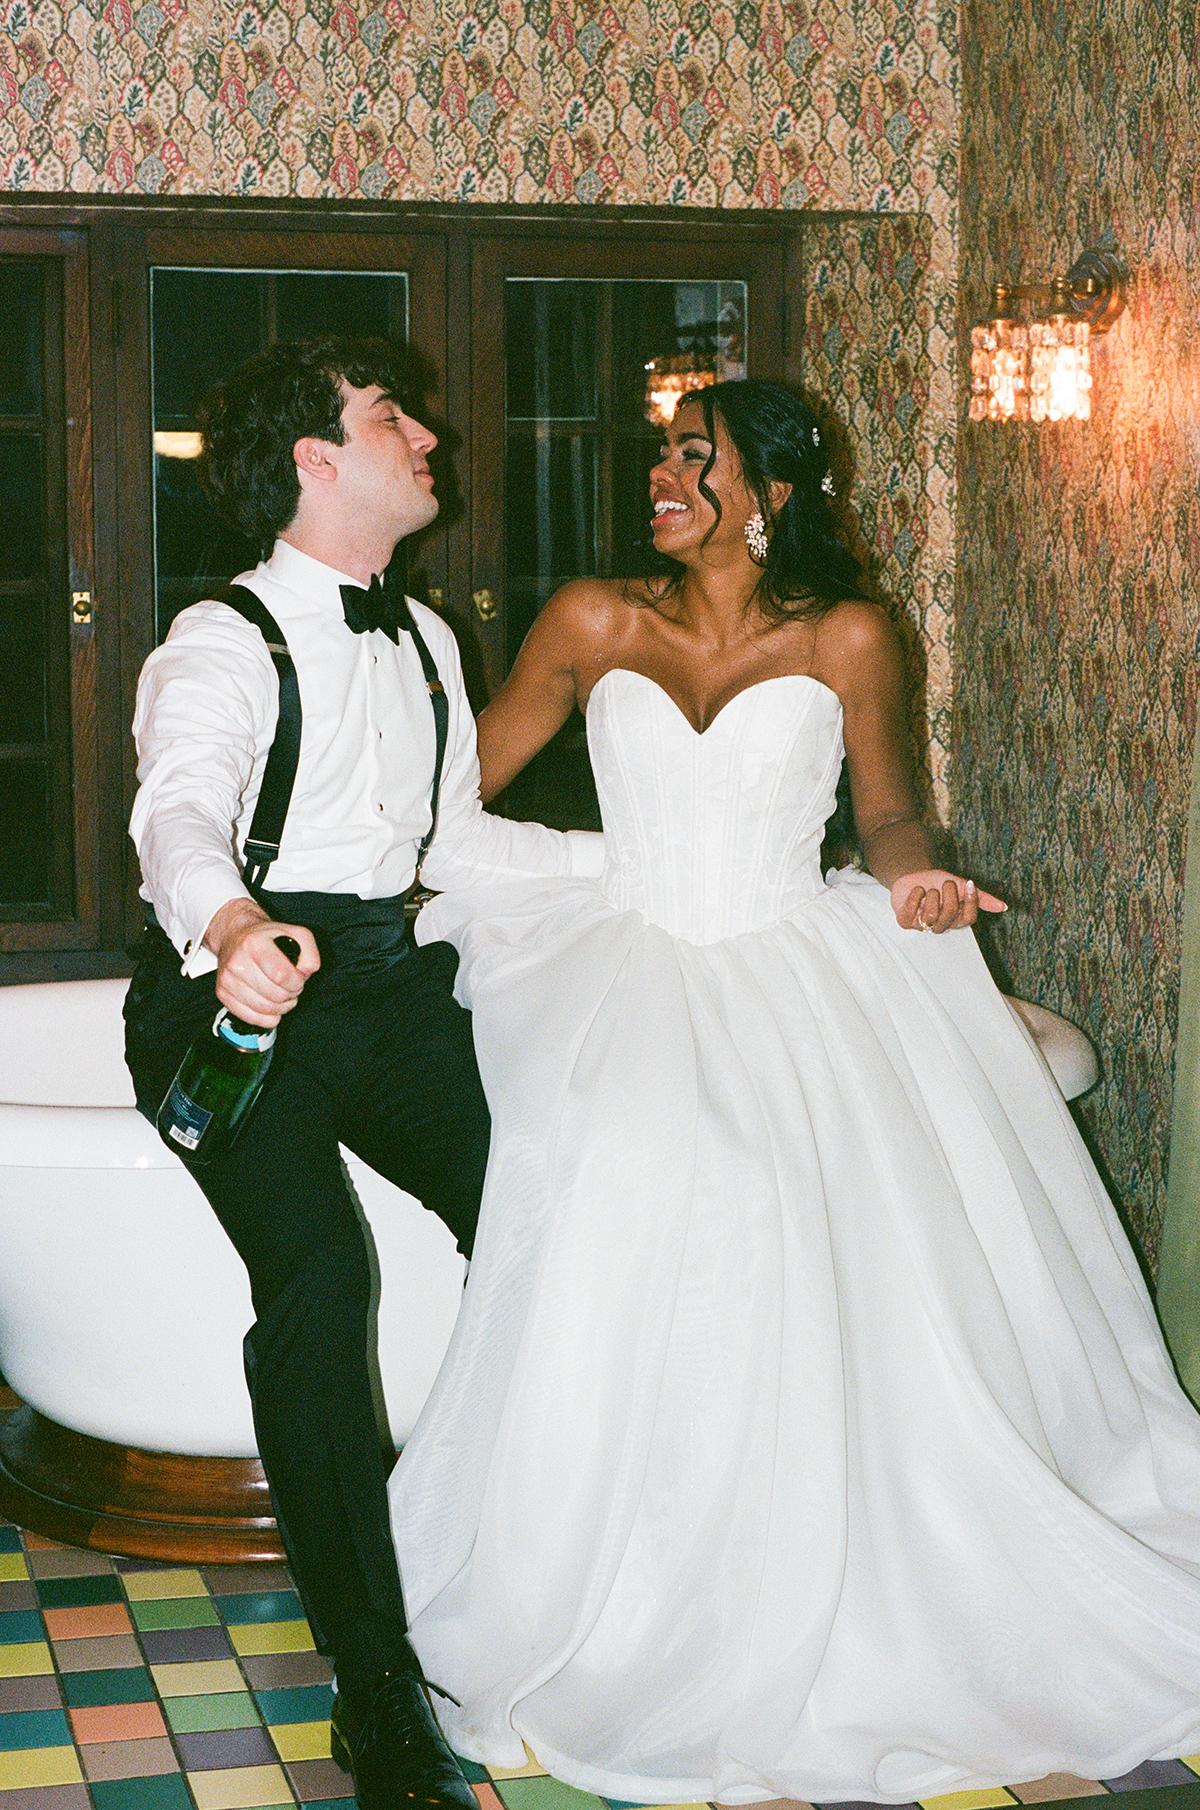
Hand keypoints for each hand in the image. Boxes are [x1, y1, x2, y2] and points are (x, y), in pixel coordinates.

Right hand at [205, 899, 320, 1025]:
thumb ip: (309, 955)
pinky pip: (252, 1018)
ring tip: (281, 993)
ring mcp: (227, 980)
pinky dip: (267, 1016)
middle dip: (290, 994)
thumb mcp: (296, 935)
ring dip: (280, 1006)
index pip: (282, 976)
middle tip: (289, 985)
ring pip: (265, 1010)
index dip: (297, 983)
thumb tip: (304, 976)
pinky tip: (269, 1003)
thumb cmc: (267, 938)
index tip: (298, 979)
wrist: (235, 936)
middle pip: (275, 996)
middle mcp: (237, 962)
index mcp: (254, 944)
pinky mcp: (223, 994)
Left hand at [890, 869, 1006, 933]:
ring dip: (932, 895)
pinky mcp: (905, 921)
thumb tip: (1004, 907)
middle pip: (950, 914)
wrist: (913, 876)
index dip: (970, 902)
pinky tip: (917, 891)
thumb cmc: (938, 883)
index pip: (969, 918)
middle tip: (945, 883)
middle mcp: (941, 925)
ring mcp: (922, 925)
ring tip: (929, 890)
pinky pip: (911, 912)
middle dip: (948, 893)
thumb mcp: (960, 886)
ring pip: (932, 915)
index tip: (968, 884)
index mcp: (956, 919)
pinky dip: (915, 896)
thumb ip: (981, 897)